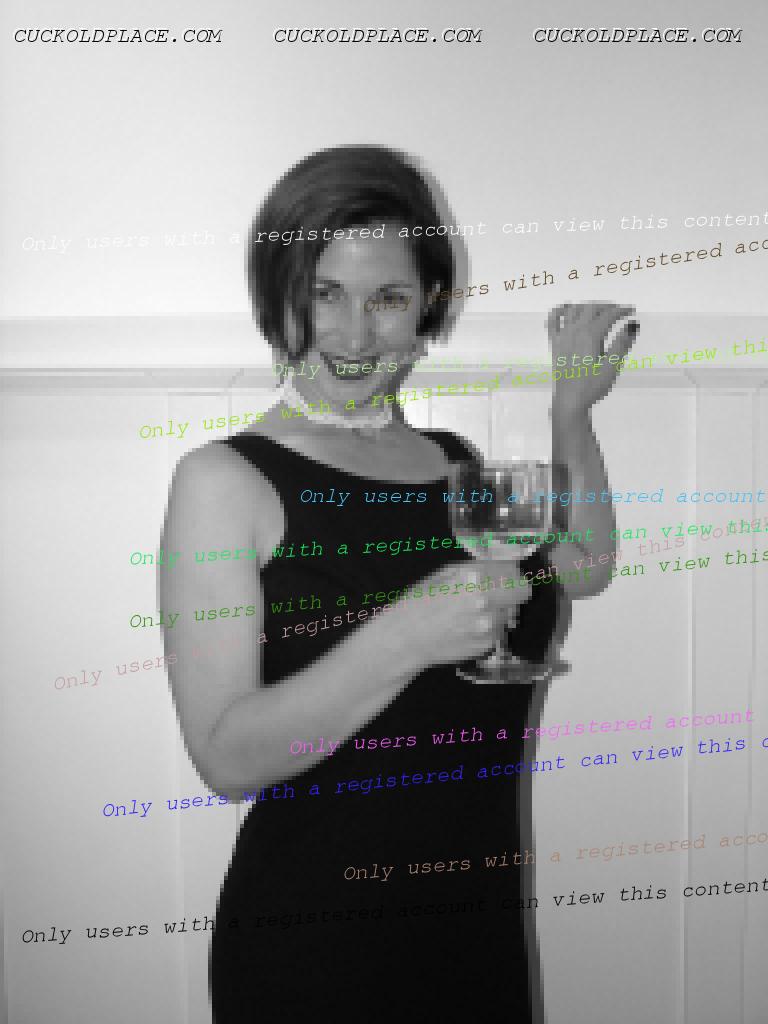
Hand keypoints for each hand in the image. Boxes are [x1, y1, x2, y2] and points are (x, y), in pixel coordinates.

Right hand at [377, 561, 532, 672]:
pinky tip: (467, 627)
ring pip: (511, 612)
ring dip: (499, 610)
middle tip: (497, 592)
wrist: (405, 639)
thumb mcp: (445, 573)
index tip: (506, 575)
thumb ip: (477, 568)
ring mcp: (489, 626)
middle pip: (522, 592)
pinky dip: (489, 628)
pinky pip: (499, 631)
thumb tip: (503, 565)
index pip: (515, 572)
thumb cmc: (419, 601)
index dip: (510, 573)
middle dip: (512, 590)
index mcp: (475, 578)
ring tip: (473, 613)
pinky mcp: (487, 645)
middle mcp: (487, 602)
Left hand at [547, 302, 638, 416]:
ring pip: (574, 309)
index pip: (609, 315)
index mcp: (590, 335)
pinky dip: (560, 310)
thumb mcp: (612, 366)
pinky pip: (553, 320)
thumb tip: (632, 324)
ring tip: (599, 311)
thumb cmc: (592, 386)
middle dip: (607, 306)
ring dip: (588, 306)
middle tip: (619, 311)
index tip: (631, 311)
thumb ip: (622, 343)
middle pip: (592, 308)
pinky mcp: (554, 343)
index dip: (622, 311)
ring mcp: (562, 335)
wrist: (569, 400)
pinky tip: (568, 309)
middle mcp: (574, 330)